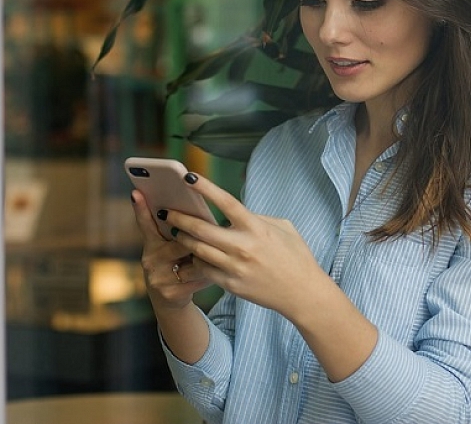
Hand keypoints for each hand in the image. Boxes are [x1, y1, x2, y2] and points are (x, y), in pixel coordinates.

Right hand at [131, 189, 212, 311]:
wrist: (170, 300)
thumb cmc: (176, 264)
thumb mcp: (170, 247)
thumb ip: (176, 231)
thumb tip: (194, 212)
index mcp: (151, 244)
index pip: (145, 223)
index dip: (141, 208)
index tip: (136, 192)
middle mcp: (150, 260)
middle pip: (179, 242)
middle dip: (197, 238)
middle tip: (211, 231)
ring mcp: (159, 278)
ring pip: (191, 261)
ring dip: (208, 257)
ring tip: (219, 253)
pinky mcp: (171, 293)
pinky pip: (198, 278)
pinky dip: (210, 273)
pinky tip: (218, 272)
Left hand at [160, 172, 323, 320]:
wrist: (302, 293)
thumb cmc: (295, 256)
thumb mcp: (283, 227)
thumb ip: (257, 217)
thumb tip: (235, 213)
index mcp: (256, 228)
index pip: (225, 202)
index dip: (205, 187)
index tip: (188, 177)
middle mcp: (243, 246)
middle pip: (202, 228)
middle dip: (180, 218)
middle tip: (168, 212)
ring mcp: (234, 267)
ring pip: (197, 250)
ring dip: (183, 239)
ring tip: (176, 232)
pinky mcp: (230, 284)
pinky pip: (204, 269)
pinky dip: (195, 260)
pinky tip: (190, 254)